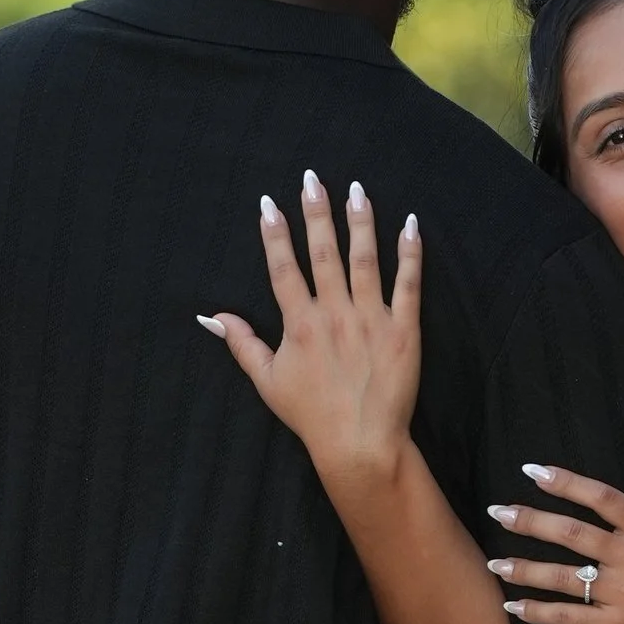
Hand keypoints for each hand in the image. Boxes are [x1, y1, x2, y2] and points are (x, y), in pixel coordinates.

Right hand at [200, 171, 419, 487]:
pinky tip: (411, 224)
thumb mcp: (268, 382)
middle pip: (323, 253)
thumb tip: (212, 317)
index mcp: (300, 325)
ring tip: (356, 189)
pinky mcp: (403, 330)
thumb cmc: (311, 416)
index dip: (274, 235)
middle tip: (312, 179)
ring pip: (364, 259)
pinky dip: (410, 253)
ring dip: (360, 221)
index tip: (269, 203)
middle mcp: (334, 314)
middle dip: (316, 213)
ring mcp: (371, 319)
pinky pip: (408, 284)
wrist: (360, 444)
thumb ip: (241, 344)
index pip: (283, 269)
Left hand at [485, 453, 623, 623]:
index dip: (565, 482)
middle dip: (529, 521)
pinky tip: (512, 606)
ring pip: (562, 577)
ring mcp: (621, 594)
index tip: (534, 472)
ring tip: (493, 563)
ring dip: (523, 569)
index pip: (601, 498)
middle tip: (497, 512)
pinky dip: (538, 612)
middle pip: (571, 533)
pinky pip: (568, 617)